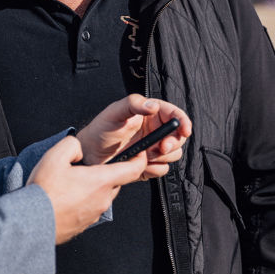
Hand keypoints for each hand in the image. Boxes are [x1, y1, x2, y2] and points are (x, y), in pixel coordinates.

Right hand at [27, 134, 147, 243]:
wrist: (31, 224)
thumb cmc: (44, 192)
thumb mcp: (55, 156)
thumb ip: (72, 144)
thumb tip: (79, 147)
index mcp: (101, 181)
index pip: (133, 169)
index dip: (140, 159)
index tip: (139, 152)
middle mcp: (103, 199)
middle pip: (116, 182)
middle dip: (107, 173)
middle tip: (88, 168)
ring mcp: (95, 214)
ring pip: (102, 195)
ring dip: (94, 187)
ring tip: (71, 184)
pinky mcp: (85, 225)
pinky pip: (91, 208)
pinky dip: (84, 201)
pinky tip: (66, 198)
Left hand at [76, 94, 191, 178]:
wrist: (89, 156)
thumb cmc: (100, 130)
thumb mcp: (115, 112)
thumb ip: (133, 104)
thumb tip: (154, 106)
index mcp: (151, 114)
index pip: (174, 115)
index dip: (183, 121)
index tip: (185, 130)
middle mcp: (155, 131)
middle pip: (178, 137)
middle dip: (173, 143)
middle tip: (160, 148)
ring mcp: (153, 149)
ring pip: (173, 154)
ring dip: (162, 157)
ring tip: (143, 155)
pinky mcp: (150, 165)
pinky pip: (162, 169)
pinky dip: (154, 169)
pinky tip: (140, 164)